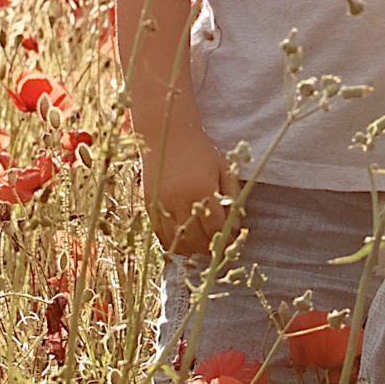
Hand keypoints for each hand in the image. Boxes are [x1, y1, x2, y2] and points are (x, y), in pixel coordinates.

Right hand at [145, 134, 234, 256]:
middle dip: (210, 246)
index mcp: (202, 191)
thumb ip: (232, 196)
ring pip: (178, 241)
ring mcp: (162, 205)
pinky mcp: (149, 206)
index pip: (216, 229)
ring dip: (192, 248)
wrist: (167, 134)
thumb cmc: (200, 150)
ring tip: (201, 244)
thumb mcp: (223, 168)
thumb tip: (235, 224)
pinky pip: (160, 234)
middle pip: (197, 240)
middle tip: (217, 245)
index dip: (226, 238)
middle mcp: (180, 201)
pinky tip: (183, 240)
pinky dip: (172, 242)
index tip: (231, 238)